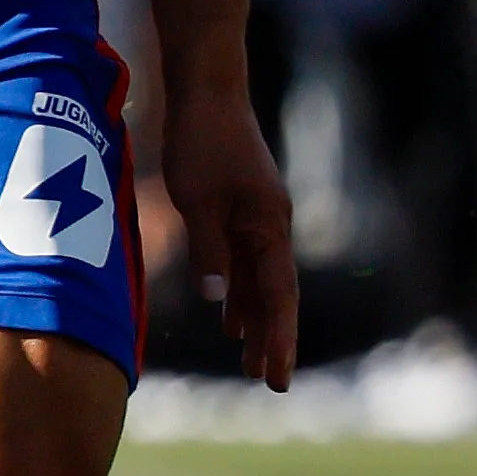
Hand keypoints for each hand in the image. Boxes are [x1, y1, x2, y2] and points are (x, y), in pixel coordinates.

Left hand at [158, 79, 296, 389]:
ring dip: (255, 321)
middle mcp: (271, 228)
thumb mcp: (198, 199)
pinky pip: (243, 263)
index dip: (278, 338)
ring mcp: (257, 220)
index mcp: (269, 227)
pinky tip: (227, 316)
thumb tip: (216, 297)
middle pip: (274, 295)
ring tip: (250, 362)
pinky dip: (238, 292)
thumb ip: (208, 248)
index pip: (278, 296)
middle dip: (272, 339)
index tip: (278, 376)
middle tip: (270, 382)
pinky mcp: (240, 211)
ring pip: (259, 282)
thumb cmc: (201, 141)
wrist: (206, 92)